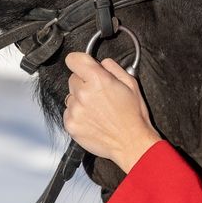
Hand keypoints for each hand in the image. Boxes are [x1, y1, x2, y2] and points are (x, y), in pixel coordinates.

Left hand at [64, 53, 161, 172]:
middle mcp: (83, 93)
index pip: (73, 59)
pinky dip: (78, 114)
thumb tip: (101, 62)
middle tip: (99, 93)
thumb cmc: (133, 115)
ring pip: (71, 96)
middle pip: (73, 79)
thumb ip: (113, 67)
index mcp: (98, 80)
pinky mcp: (71, 125)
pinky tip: (92, 119)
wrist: (131, 143)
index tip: (83, 66)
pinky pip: (68, 112)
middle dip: (84, 83)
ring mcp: (75, 110)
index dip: (79, 61)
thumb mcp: (131, 83)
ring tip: (97, 110)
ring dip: (80, 100)